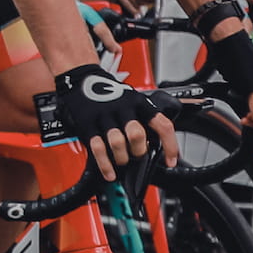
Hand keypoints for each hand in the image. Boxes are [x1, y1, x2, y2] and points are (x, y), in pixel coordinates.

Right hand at [47, 64, 177, 180]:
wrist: (81, 80)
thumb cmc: (109, 92)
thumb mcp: (131, 100)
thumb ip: (142, 118)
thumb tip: (155, 143)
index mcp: (139, 103)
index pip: (162, 125)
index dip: (169, 146)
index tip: (171, 161)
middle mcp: (123, 109)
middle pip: (137, 135)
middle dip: (139, 151)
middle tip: (136, 155)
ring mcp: (104, 117)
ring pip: (117, 143)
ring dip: (122, 158)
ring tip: (121, 160)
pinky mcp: (87, 125)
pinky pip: (98, 148)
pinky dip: (105, 165)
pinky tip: (110, 173)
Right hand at [85, 0, 153, 12]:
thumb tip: (152, 0)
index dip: (150, 1)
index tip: (150, 2)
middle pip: (142, 1)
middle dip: (143, 4)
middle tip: (143, 5)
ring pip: (134, 3)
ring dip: (137, 7)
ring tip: (138, 8)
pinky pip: (125, 3)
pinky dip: (131, 9)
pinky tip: (134, 11)